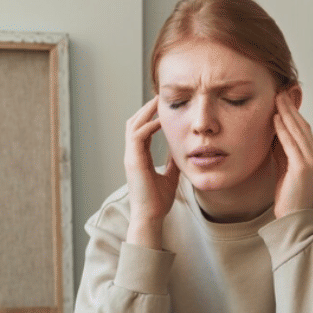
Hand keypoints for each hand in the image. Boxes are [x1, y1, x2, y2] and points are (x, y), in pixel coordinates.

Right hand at [124, 96, 179, 247]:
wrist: (151, 216)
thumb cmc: (158, 201)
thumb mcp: (170, 176)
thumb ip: (173, 162)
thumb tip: (182, 151)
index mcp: (139, 157)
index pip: (142, 130)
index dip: (150, 117)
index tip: (163, 106)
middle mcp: (132, 154)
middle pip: (134, 123)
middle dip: (146, 109)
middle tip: (159, 96)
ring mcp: (130, 157)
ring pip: (133, 126)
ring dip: (145, 112)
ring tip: (158, 101)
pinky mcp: (133, 162)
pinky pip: (137, 137)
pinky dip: (148, 126)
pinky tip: (161, 121)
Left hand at [272, 90, 312, 218]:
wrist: (294, 218)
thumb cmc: (288, 196)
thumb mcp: (284, 168)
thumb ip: (282, 151)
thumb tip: (273, 132)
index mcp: (312, 156)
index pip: (304, 130)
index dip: (293, 113)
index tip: (282, 100)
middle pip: (303, 126)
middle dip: (291, 108)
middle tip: (280, 92)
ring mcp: (311, 162)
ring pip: (298, 132)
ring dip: (286, 113)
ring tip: (277, 99)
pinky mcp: (303, 168)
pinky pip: (291, 144)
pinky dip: (283, 130)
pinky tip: (275, 119)